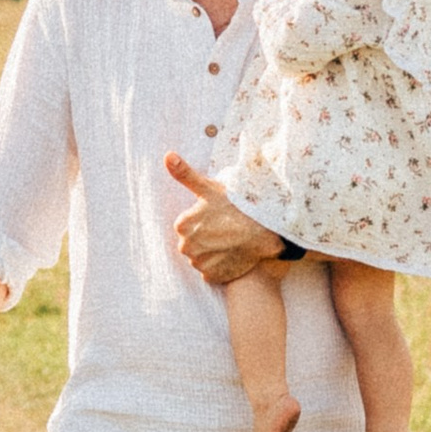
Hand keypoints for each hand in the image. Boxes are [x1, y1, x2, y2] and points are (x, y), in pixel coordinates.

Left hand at [164, 154, 294, 288]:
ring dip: (212, 251)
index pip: (187, 225)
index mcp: (182, 225)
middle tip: (225, 228)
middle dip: (205, 237)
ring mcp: (199, 263)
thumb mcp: (209, 187)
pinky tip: (232, 254)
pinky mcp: (212, 276)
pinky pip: (211, 271)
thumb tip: (167, 155)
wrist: (263, 230)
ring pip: (201, 257)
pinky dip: (219, 265)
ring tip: (230, 241)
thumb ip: (184, 174)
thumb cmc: (236, 206)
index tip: (218, 217)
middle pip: (192, 242)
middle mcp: (186, 247)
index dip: (203, 221)